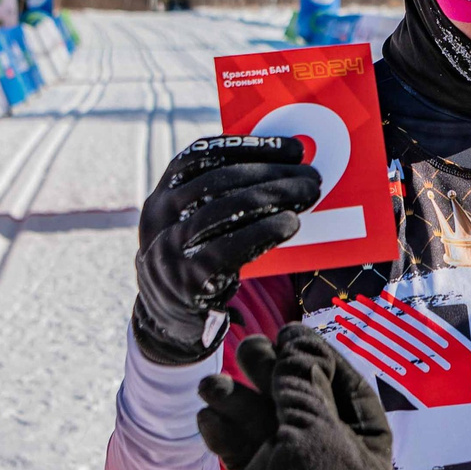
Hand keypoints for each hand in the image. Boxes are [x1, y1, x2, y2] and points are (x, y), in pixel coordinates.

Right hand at [132, 135, 320, 364]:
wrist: (167, 322)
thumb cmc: (197, 261)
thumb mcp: (195, 225)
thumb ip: (223, 198)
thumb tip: (286, 167)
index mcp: (161, 196)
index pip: (200, 156)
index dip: (247, 147)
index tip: (292, 147)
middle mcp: (159, 219)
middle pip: (217, 181)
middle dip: (270, 172)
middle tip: (311, 174)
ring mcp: (169, 250)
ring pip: (224, 209)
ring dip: (273, 196)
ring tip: (309, 194)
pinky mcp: (187, 280)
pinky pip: (229, 248)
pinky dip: (264, 231)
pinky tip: (290, 223)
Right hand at [223, 325, 394, 469]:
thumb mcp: (312, 423)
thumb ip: (303, 378)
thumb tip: (297, 340)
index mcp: (368, 453)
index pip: (352, 391)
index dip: (322, 358)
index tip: (291, 333)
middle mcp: (338, 463)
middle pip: (306, 404)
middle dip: (273, 375)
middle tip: (247, 349)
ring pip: (270, 425)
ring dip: (239, 401)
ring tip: (209, 385)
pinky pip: (248, 451)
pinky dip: (228, 433)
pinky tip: (208, 418)